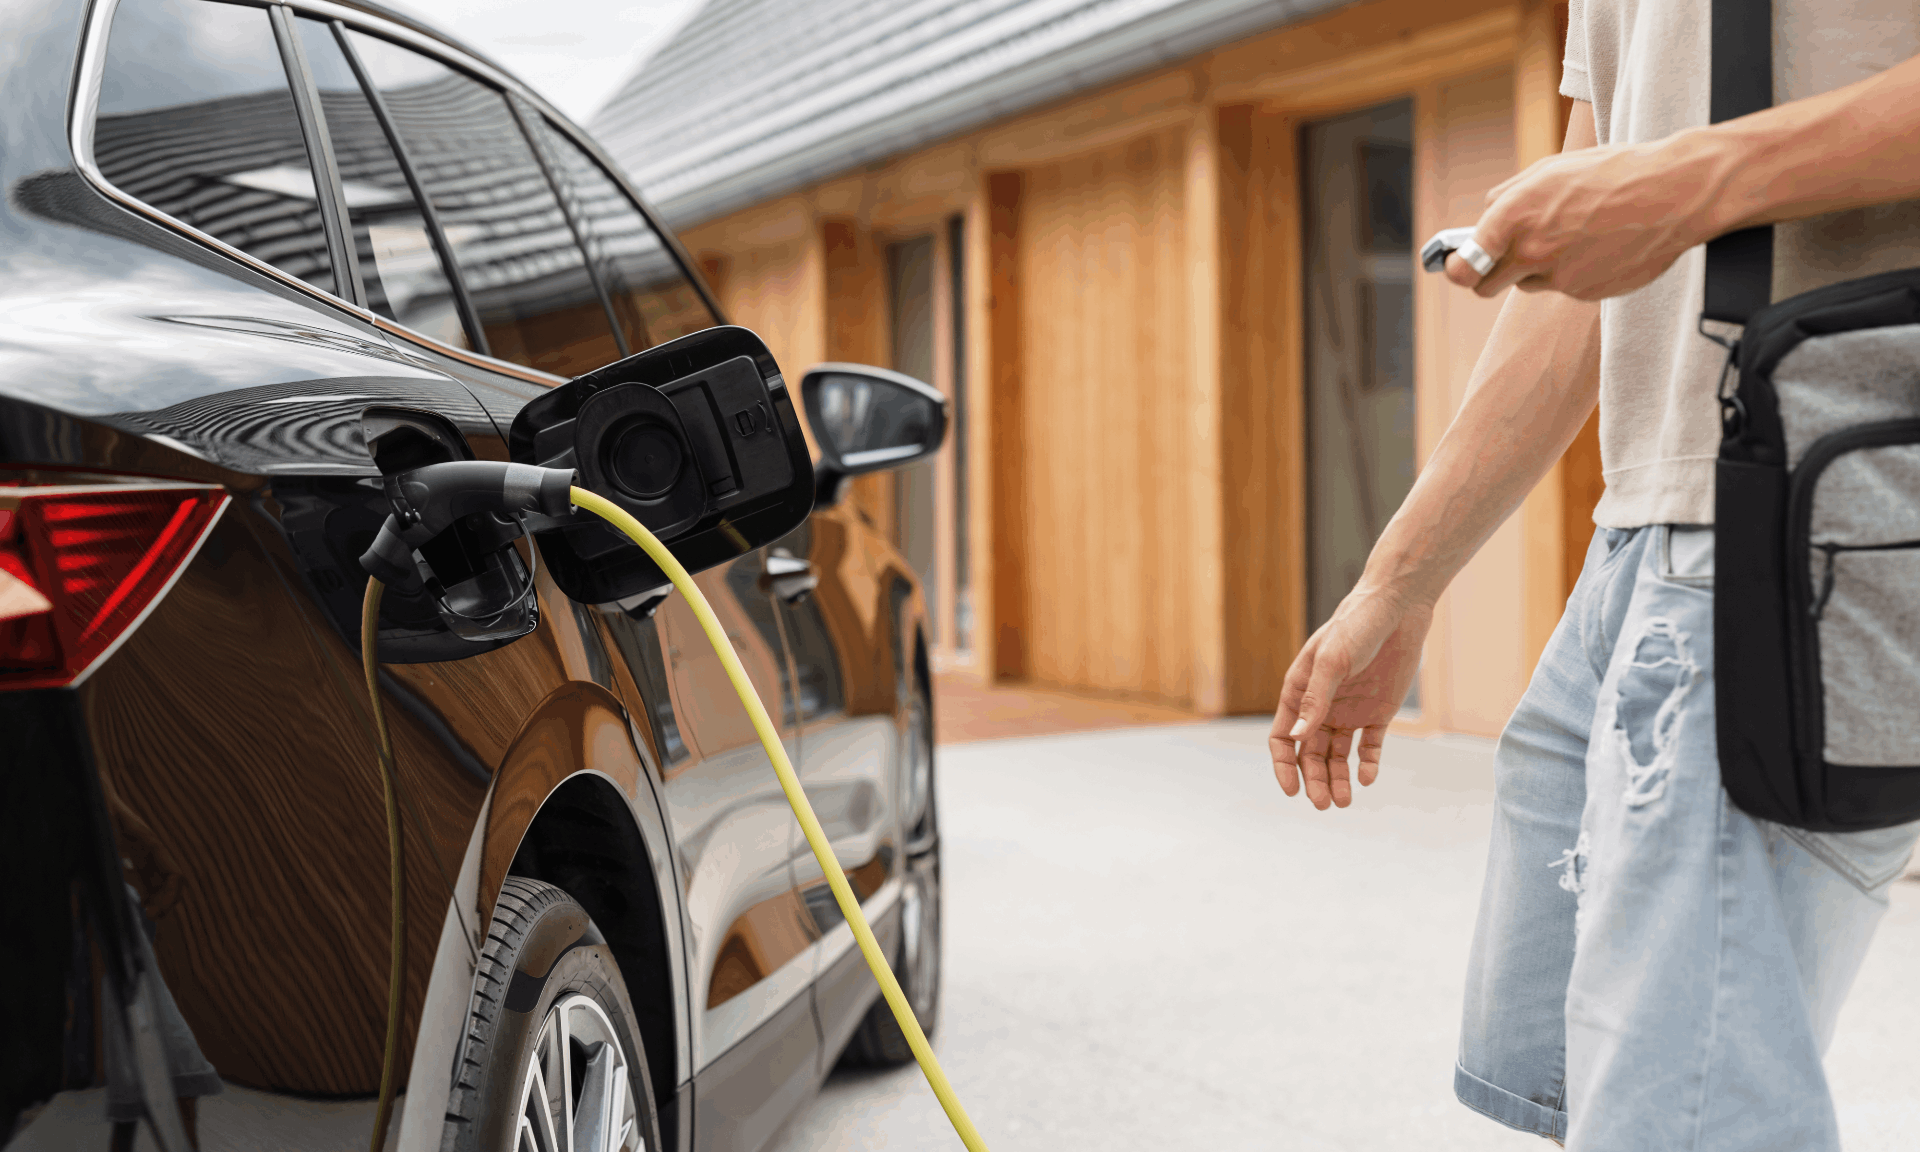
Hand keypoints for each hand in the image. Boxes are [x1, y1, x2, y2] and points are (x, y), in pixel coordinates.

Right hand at [1269, 588, 1432, 809]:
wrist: (1397, 610)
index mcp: (1299, 692)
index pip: (1283, 737)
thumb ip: (1316, 700)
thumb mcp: (1332, 661)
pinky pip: (1368, 747)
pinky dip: (1366, 764)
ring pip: (1337, 755)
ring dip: (1338, 778)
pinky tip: (1367, 777)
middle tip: (1325, 804)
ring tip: (1344, 801)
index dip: (1284, 766)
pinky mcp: (1377, 713)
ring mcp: (1349, 711)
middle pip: (1310, 753)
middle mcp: (1321, 706)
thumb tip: (1298, 739)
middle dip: (1315, 780)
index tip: (1292, 791)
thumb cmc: (1356, 626)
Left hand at [1444, 129, 1730, 299]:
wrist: (1673, 192)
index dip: (1458, 268)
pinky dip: (1574, 272)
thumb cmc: (1612, 173)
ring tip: (1570, 237)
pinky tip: (1598, 246)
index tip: (1461, 265)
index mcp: (1513, 217)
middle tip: (1505, 259)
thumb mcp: (1550, 168)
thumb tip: (1488, 210)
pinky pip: (1566, 287)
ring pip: (1528, 285)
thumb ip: (1510, 194)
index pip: (1463, 266)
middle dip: (1490, 275)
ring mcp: (1559, 277)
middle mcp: (1531, 252)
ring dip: (1536, 269)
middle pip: (1485, 287)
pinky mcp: (1586, 293)